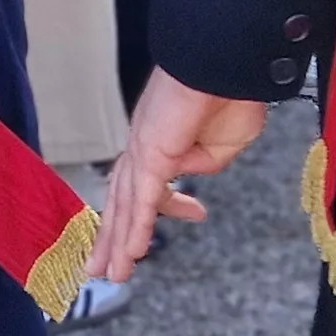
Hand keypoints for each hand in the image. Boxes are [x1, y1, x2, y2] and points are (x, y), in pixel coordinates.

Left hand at [88, 76, 268, 282]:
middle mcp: (144, 143)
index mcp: (163, 138)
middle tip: (105, 266)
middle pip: (122, 197)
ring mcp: (144, 147)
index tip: (198, 213)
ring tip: (109, 273)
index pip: (154, 180)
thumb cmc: (230, 91)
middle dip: (115, 234)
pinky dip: (135, 226)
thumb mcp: (225, 143)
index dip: (171, 205)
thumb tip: (189, 175)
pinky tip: (131, 253)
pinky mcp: (151, 152)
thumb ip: (206, 164)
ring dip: (117, 240)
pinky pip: (140, 197)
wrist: (225, 62)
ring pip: (124, 203)